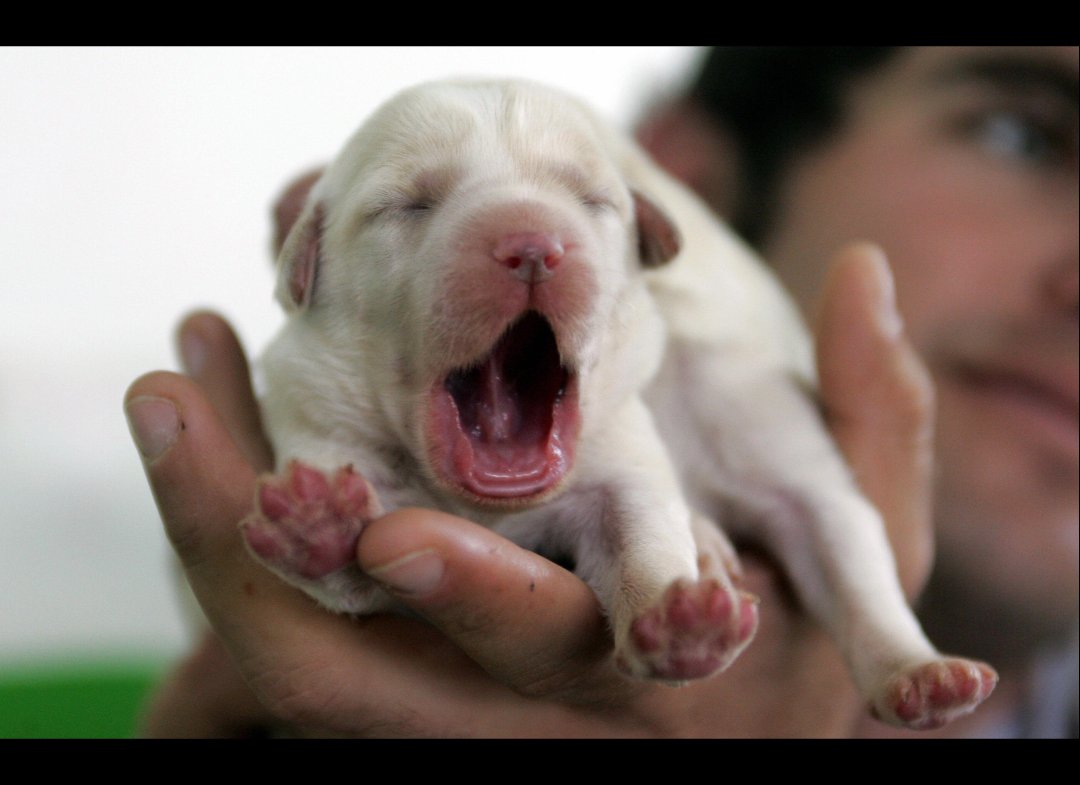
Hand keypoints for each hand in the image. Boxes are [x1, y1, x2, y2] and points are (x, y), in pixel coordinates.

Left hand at [128, 241, 933, 736]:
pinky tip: (209, 435)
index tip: (386, 527)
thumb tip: (862, 272)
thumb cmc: (801, 651)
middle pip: (346, 689)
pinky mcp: (404, 703)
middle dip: (255, 554)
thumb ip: (878, 418)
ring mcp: (451, 724)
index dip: (471, 598)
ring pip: (286, 673)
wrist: (730, 745)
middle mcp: (526, 727)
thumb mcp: (862, 547)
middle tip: (177, 399)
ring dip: (207, 537)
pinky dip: (230, 547)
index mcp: (649, 688)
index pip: (552, 655)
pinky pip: (284, 646)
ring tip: (171, 395)